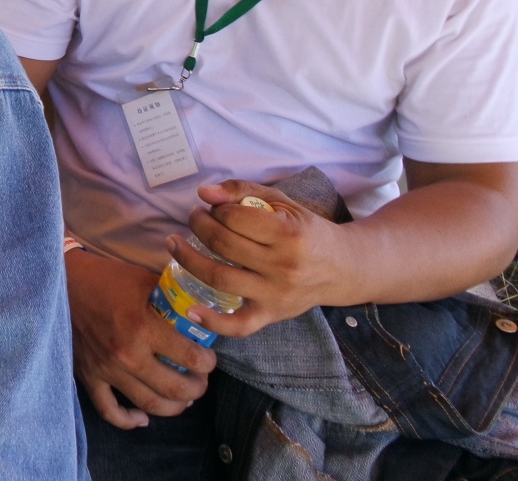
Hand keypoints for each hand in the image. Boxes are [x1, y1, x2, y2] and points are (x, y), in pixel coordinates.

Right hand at [66, 249, 214, 428]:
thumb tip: (199, 310)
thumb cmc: (105, 278)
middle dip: (197, 388)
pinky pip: (109, 410)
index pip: (190, 358)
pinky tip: (143, 418)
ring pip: (149, 404)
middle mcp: (127, 354)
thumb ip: (171, 297)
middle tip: (200, 380)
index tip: (208, 359)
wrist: (61, 282)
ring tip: (183, 398)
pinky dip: (128, 420)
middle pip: (175, 388)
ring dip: (174, 406)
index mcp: (143, 326)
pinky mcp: (88, 376)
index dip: (208, 362)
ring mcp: (106, 369)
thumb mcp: (143, 279)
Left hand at [169, 179, 352, 337]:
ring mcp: (276, 294)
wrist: (342, 268)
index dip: (215, 209)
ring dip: (189, 260)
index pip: (233, 218)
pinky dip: (212, 321)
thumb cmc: (306, 230)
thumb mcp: (282, 202)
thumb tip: (204, 193)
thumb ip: (242, 191)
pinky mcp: (272, 315)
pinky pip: (239, 326)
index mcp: (288, 234)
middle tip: (194, 218)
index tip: (211, 207)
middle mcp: (282, 266)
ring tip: (175, 243)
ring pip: (220, 279)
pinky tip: (190, 309)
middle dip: (198, 226)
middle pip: (223, 245)